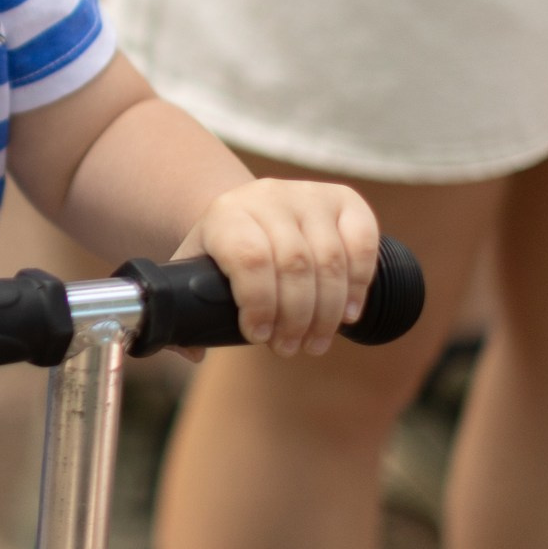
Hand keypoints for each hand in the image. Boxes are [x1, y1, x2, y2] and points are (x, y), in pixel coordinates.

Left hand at [173, 179, 379, 357]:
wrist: (253, 210)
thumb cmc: (224, 250)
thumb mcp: (196, 270)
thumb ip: (185, 310)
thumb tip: (193, 352)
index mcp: (227, 213)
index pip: (249, 258)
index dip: (259, 304)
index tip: (258, 336)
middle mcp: (269, 196)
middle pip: (294, 265)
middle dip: (295, 319)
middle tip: (290, 349)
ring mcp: (310, 195)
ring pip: (329, 261)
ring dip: (326, 313)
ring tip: (314, 342)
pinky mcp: (344, 200)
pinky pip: (362, 244)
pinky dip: (358, 285)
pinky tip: (346, 314)